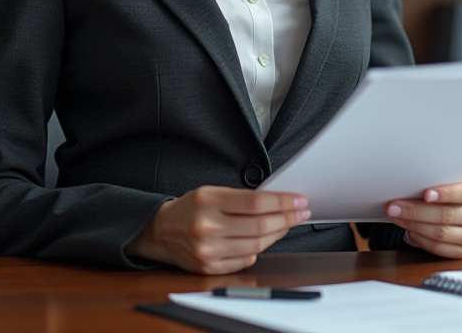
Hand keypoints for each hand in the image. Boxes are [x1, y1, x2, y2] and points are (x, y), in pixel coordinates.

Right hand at [125, 186, 310, 273]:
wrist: (159, 231)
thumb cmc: (189, 209)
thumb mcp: (210, 192)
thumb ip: (240, 197)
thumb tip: (277, 202)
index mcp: (207, 200)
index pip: (255, 202)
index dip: (283, 202)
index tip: (299, 200)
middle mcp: (206, 226)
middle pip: (260, 225)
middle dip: (287, 218)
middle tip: (301, 212)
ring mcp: (208, 250)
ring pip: (257, 244)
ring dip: (278, 234)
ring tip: (287, 224)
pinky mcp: (209, 268)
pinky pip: (245, 260)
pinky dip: (259, 249)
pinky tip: (265, 239)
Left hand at [385, 177, 461, 258]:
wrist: (456, 205)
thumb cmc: (448, 188)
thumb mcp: (450, 179)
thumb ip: (438, 181)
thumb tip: (409, 183)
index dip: (446, 194)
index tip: (426, 194)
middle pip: (448, 215)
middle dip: (416, 211)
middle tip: (394, 207)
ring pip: (441, 233)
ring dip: (414, 225)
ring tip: (397, 217)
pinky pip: (439, 248)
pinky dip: (421, 239)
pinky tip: (409, 231)